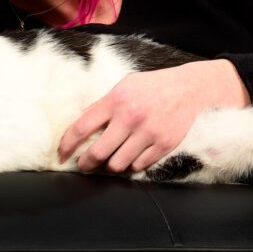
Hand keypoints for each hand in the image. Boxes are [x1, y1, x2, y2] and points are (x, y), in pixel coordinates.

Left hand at [56, 59, 248, 174]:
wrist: (190, 88)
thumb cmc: (153, 86)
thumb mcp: (125, 85)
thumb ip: (102, 103)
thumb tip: (80, 121)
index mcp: (116, 100)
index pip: (81, 127)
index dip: (67, 145)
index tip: (62, 154)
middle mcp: (131, 117)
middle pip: (97, 153)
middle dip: (86, 163)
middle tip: (85, 163)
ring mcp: (149, 133)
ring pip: (118, 165)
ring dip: (111, 164)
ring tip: (113, 157)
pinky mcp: (164, 145)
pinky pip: (139, 166)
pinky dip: (133, 164)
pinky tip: (134, 154)